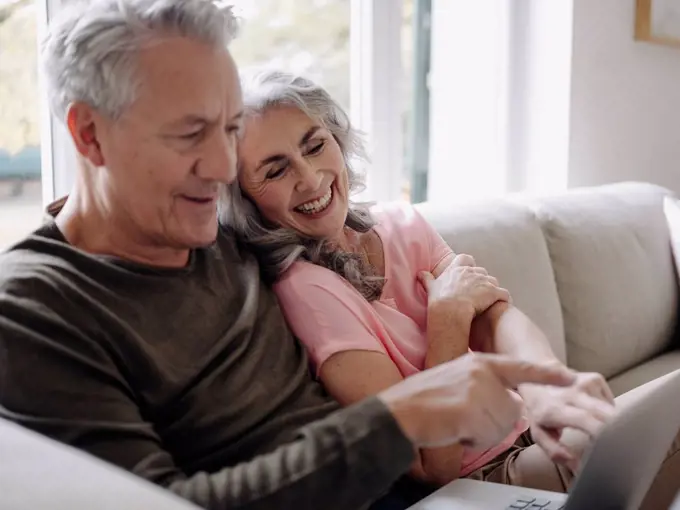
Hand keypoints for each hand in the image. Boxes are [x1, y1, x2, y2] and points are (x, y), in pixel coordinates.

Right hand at [379, 353, 575, 450]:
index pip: (520, 368)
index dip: (547, 374)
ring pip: (503, 425)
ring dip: (483, 432)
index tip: (570, 377)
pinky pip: (489, 435)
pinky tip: (455, 429)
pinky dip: (474, 439)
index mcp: (479, 362)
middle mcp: (482, 372)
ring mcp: (478, 389)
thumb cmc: (423, 400)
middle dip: (494, 422)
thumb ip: (484, 385)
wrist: (400, 410)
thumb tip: (507, 403)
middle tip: (463, 417)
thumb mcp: (456, 379)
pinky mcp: (472, 408)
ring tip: (457, 422)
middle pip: (512, 409)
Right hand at [419, 254, 509, 316]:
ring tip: (489, 300)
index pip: (466, 259)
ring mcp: (484, 281)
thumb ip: (426, 278)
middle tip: (477, 293)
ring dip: (492, 289)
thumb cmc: (439, 300)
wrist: (450, 310)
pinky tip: (502, 304)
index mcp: (458, 268)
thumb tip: (419, 273)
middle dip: (481, 281)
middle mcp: (472, 272)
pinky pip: (504, 293)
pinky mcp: (494, 292)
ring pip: (493, 281)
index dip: (468, 266)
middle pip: (482, 271)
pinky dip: (504, 298)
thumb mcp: (431, 287)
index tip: (466, 275)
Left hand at [519, 371, 615, 468]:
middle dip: (618, 432)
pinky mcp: (595, 378)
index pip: (586, 420)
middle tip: (622, 448)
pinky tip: (595, 412)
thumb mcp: (540, 434)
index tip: (614, 449)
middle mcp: (571, 393)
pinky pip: (611, 403)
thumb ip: (556, 452)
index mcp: (556, 409)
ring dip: (611, 424)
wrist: (535, 377)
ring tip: (600, 430)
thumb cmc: (539, 411)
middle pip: (606, 414)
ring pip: (611, 411)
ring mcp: (585, 383)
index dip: (603, 434)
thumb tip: (578, 468)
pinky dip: (608, 413)